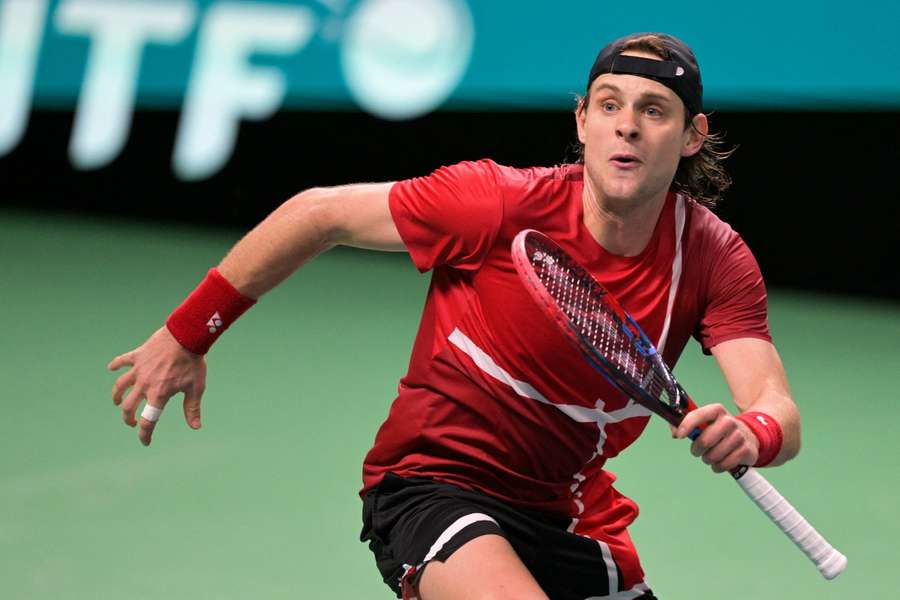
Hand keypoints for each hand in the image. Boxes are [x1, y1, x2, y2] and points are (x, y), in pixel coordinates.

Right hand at [108, 326, 206, 445]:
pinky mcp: (137, 356)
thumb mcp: (196, 387)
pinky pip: (121, 361)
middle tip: (132, 421)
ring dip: (117, 396)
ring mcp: (139, 369)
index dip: (145, 434)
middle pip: (128, 406)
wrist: (186, 336)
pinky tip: (111, 368)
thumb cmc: (193, 363)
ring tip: (117, 402)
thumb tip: (196, 427)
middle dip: (128, 418)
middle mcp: (145, 384)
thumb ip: (192, 408)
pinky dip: (115, 365)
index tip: (145, 442)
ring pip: (120, 386)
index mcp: (159, 394)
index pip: (148, 420)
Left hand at [673, 404, 757, 472]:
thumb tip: (674, 432)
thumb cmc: (720, 430)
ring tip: (710, 456)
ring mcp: (739, 435)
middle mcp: (729, 421)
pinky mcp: (746, 449)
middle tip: (698, 451)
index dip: (686, 425)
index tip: (679, 435)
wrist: (748, 436)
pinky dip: (718, 467)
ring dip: (708, 460)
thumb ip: (687, 425)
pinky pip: (725, 464)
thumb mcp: (706, 423)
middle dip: (697, 450)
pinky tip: (719, 463)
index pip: (698, 415)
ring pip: (714, 455)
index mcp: (716, 411)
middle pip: (705, 441)